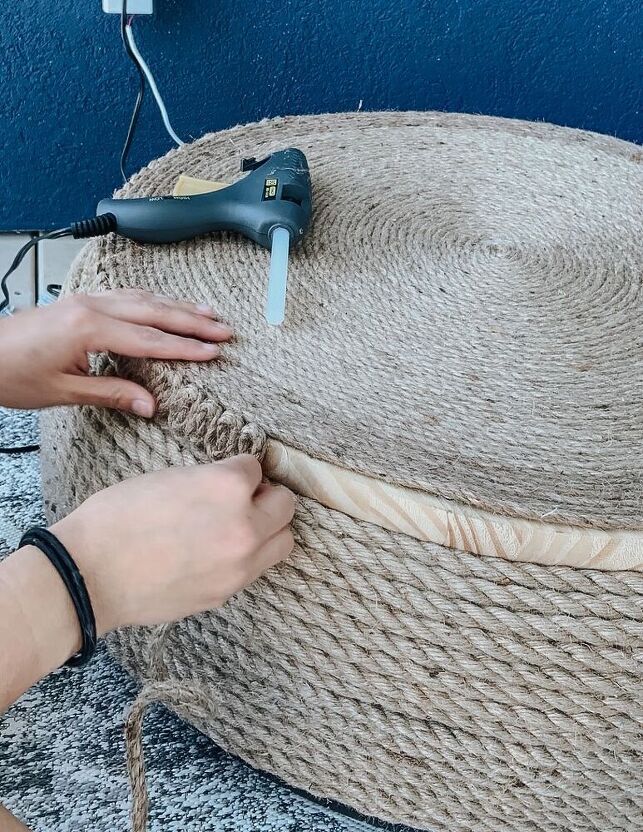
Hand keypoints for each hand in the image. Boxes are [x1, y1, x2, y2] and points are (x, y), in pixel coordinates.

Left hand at [0, 290, 232, 415]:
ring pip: (142, 299)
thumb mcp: (63, 392)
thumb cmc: (12, 374)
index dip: (184, 347)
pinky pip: (125, 295)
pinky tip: (166, 304)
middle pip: (153, 312)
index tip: (212, 352)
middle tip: (223, 330)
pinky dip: (152, 300)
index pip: (149, 339)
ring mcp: (84, 300)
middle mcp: (90, 307)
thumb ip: (111, 393)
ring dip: (177, 306)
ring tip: (208, 313)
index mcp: (87, 328)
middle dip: (192, 321)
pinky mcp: (79, 302)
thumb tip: (151, 405)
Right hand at [50, 455, 295, 633]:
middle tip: (244, 499)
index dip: (238, 470)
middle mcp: (244, 526)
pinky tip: (219, 553)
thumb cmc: (117, 517)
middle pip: (285, 505)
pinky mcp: (228, 592)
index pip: (256, 467)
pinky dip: (248, 558)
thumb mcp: (168, 477)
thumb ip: (211, 480)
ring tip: (240, 527)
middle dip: (266, 497)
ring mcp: (240, 565)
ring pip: (284, 542)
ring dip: (269, 529)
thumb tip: (234, 485)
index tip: (227, 474)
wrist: (89, 574)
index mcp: (227, 487)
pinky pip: (256, 569)